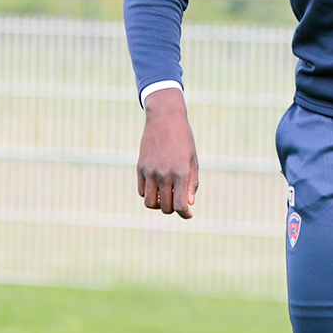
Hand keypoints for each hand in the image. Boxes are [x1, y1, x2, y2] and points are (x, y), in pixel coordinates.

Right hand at [137, 88, 198, 217]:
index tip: (188, 214)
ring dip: (159, 205)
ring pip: (150, 203)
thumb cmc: (184, 139)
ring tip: (166, 197)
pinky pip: (142, 192)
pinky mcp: (140, 168)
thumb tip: (189, 204)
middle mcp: (164, 174)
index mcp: (180, 173)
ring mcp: (150, 172)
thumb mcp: (193, 160)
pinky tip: (158, 188)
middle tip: (178, 201)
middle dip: (173, 209)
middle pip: (165, 207)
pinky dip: (149, 195)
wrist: (165, 119)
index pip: (180, 205)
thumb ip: (192, 183)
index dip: (185, 214)